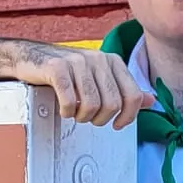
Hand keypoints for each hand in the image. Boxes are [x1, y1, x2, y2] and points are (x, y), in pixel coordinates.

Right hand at [5, 44, 153, 128]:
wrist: (30, 58)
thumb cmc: (67, 72)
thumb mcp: (99, 79)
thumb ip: (125, 89)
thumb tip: (151, 101)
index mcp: (112, 61)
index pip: (133, 96)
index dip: (128, 117)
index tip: (117, 125)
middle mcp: (97, 58)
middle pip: (112, 104)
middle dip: (101, 119)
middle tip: (89, 118)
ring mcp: (77, 62)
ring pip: (92, 105)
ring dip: (83, 117)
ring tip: (76, 113)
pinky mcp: (57, 68)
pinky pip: (69, 101)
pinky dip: (67, 112)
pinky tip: (64, 109)